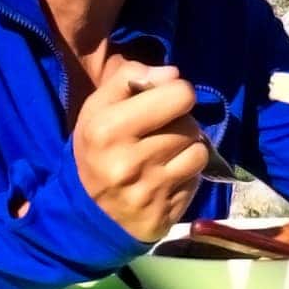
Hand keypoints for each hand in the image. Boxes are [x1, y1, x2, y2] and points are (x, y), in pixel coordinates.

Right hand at [72, 60, 206, 241]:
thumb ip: (129, 77)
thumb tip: (173, 75)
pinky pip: (197, 178)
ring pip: (198, 151)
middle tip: (162, 130)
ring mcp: (149, 191)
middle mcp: (128, 162)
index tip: (163, 100)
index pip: (179, 95)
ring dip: (187, 148)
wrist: (90, 214)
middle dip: (180, 122)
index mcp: (108, 129)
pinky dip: (187, 172)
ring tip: (165, 153)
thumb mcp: (97, 107)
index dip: (175, 92)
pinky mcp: (166, 212)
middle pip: (190, 124)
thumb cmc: (98, 149)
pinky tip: (167, 175)